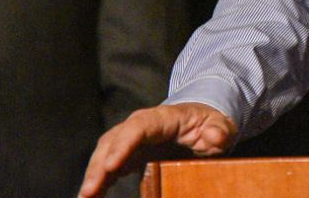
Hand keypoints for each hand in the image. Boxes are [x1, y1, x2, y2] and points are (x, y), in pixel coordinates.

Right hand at [77, 102, 236, 197]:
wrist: (199, 121)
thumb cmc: (208, 124)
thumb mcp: (220, 126)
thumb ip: (219, 131)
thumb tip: (215, 137)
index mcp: (161, 118)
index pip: (137, 128)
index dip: (122, 146)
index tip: (111, 167)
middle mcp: (139, 126)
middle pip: (113, 141)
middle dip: (99, 166)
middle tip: (89, 192)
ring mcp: (129, 140)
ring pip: (104, 154)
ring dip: (92, 176)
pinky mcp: (126, 154)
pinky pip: (107, 167)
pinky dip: (97, 181)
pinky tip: (90, 197)